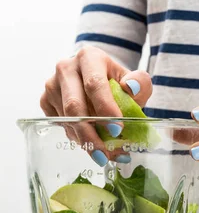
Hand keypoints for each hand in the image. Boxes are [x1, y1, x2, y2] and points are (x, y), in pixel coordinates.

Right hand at [40, 46, 152, 165]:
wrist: (97, 79)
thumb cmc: (117, 82)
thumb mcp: (134, 80)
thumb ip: (140, 83)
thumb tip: (131, 87)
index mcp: (89, 57)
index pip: (95, 84)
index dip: (105, 108)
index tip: (117, 130)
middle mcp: (66, 68)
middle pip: (75, 106)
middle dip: (91, 134)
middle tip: (106, 155)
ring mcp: (52, 85)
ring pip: (67, 120)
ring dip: (86, 141)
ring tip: (105, 154)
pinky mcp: (46, 101)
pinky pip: (61, 125)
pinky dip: (77, 139)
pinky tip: (91, 143)